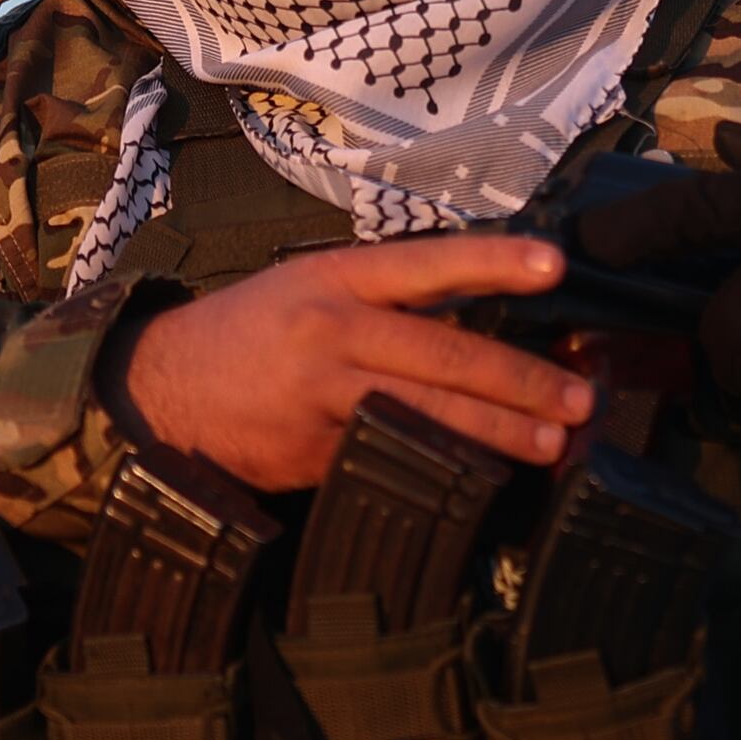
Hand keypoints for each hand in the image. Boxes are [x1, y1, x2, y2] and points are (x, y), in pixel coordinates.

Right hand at [117, 234, 594, 491]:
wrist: (162, 392)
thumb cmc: (250, 332)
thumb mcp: (308, 286)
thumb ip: (383, 298)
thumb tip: (479, 313)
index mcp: (333, 278)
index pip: (427, 263)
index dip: (493, 262)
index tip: (555, 266)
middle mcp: (330, 331)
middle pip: (442, 354)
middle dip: (519, 380)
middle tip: (578, 397)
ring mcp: (321, 397)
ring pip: (426, 414)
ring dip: (497, 432)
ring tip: (553, 441)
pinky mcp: (313, 453)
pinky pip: (390, 458)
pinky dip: (442, 467)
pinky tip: (486, 477)